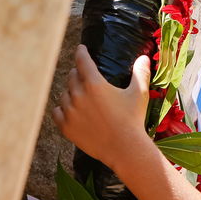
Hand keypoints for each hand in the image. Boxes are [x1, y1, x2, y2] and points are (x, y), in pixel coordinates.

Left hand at [52, 48, 152, 169]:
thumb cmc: (133, 120)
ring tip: (79, 95)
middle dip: (78, 74)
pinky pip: (57, 111)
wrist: (124, 149)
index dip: (81, 52)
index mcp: (94, 83)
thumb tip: (144, 58)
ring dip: (70, 92)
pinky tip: (69, 109)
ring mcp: (70, 111)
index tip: (81, 49)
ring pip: (64, 94)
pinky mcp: (66, 127)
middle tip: (84, 76)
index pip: (82, 60)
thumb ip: (140, 73)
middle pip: (72, 76)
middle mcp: (78, 95)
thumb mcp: (139, 94)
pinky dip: (62, 108)